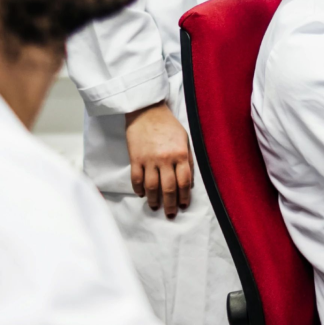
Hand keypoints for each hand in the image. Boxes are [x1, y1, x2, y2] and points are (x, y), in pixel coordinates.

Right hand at [125, 102, 192, 217]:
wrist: (146, 110)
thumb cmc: (168, 124)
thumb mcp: (184, 139)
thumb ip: (187, 158)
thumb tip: (188, 180)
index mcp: (180, 154)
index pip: (184, 181)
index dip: (184, 196)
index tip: (183, 205)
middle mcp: (165, 159)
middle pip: (169, 188)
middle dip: (170, 204)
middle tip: (170, 214)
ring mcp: (149, 160)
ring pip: (152, 187)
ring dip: (154, 200)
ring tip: (155, 207)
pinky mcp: (135, 158)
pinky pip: (136, 179)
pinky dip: (139, 189)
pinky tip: (141, 194)